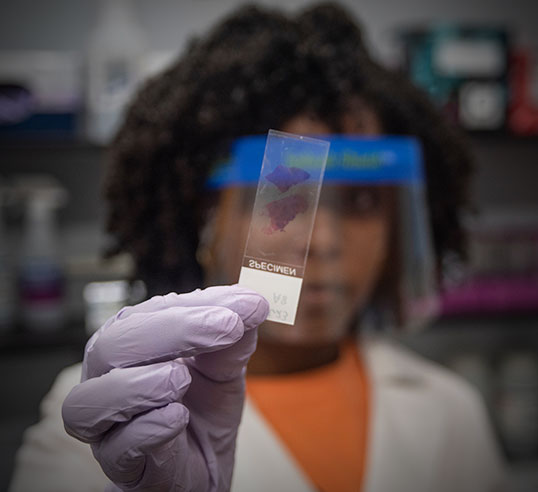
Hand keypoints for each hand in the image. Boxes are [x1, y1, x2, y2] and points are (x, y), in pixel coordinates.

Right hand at [62, 285, 268, 490]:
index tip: (245, 304)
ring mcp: (107, 422)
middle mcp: (109, 376)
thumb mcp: (224, 369)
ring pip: (92, 398)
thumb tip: (252, 305)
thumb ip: (233, 341)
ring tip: (182, 379)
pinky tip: (177, 417)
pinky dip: (147, 428)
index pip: (152, 311)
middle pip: (113, 344)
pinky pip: (117, 446)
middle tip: (228, 327)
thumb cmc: (204, 407)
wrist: (204, 466)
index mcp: (133, 341)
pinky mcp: (118, 463)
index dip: (197, 304)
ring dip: (140, 383)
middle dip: (173, 330)